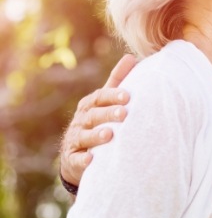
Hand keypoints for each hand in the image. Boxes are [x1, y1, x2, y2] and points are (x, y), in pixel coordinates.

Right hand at [59, 54, 136, 186]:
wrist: (78, 153)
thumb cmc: (99, 120)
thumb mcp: (106, 100)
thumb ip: (118, 80)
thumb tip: (132, 56)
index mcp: (90, 104)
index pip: (100, 97)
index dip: (113, 95)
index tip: (128, 96)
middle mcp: (81, 120)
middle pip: (94, 115)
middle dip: (108, 114)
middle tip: (124, 114)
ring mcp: (75, 139)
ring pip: (84, 136)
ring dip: (96, 135)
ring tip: (109, 134)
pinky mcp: (72, 159)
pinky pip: (76, 160)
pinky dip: (83, 160)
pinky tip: (91, 160)